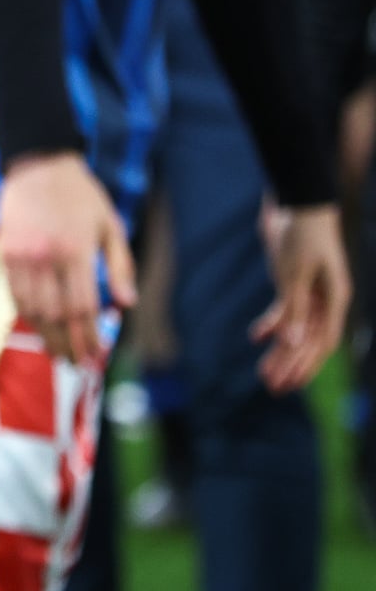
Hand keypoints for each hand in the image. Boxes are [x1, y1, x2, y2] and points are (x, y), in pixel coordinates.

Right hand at [0, 151, 137, 364]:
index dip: (89, 337)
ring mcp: (23, 256)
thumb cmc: (81, 195)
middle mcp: (48, 256)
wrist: (38, 165)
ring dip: (46, 336)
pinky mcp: (6, 253)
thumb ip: (121, 266)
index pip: (83, 307)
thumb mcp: (111, 225)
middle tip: (77, 364)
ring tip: (57, 352)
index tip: (95, 356)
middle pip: (57, 315)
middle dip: (68, 344)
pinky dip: (28, 315)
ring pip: (33, 309)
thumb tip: (127, 305)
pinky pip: (15, 294)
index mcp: (78, 250)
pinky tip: (39, 326)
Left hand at [251, 202, 350, 391]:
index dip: (306, 365)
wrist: (299, 202)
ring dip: (280, 351)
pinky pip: (285, 310)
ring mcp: (311, 292)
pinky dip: (271, 324)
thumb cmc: (302, 236)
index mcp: (335, 299)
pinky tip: (256, 337)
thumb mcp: (295, 275)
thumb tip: (292, 343)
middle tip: (273, 388)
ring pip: (296, 330)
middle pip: (308, 341)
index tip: (290, 385)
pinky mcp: (294, 283)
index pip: (321, 342)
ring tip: (264, 373)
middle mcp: (326, 300)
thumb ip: (294, 309)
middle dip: (291, 365)